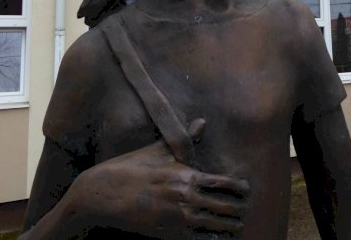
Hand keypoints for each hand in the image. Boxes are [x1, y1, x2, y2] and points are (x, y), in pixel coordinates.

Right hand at [70, 138, 248, 235]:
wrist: (103, 193)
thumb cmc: (133, 168)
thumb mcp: (160, 150)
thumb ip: (186, 139)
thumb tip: (202, 121)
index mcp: (187, 175)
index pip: (224, 183)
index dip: (240, 188)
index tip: (247, 190)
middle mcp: (186, 198)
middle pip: (224, 207)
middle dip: (238, 210)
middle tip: (246, 211)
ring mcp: (177, 218)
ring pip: (214, 226)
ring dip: (228, 227)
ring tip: (237, 227)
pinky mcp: (168, 234)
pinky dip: (210, 239)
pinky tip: (217, 238)